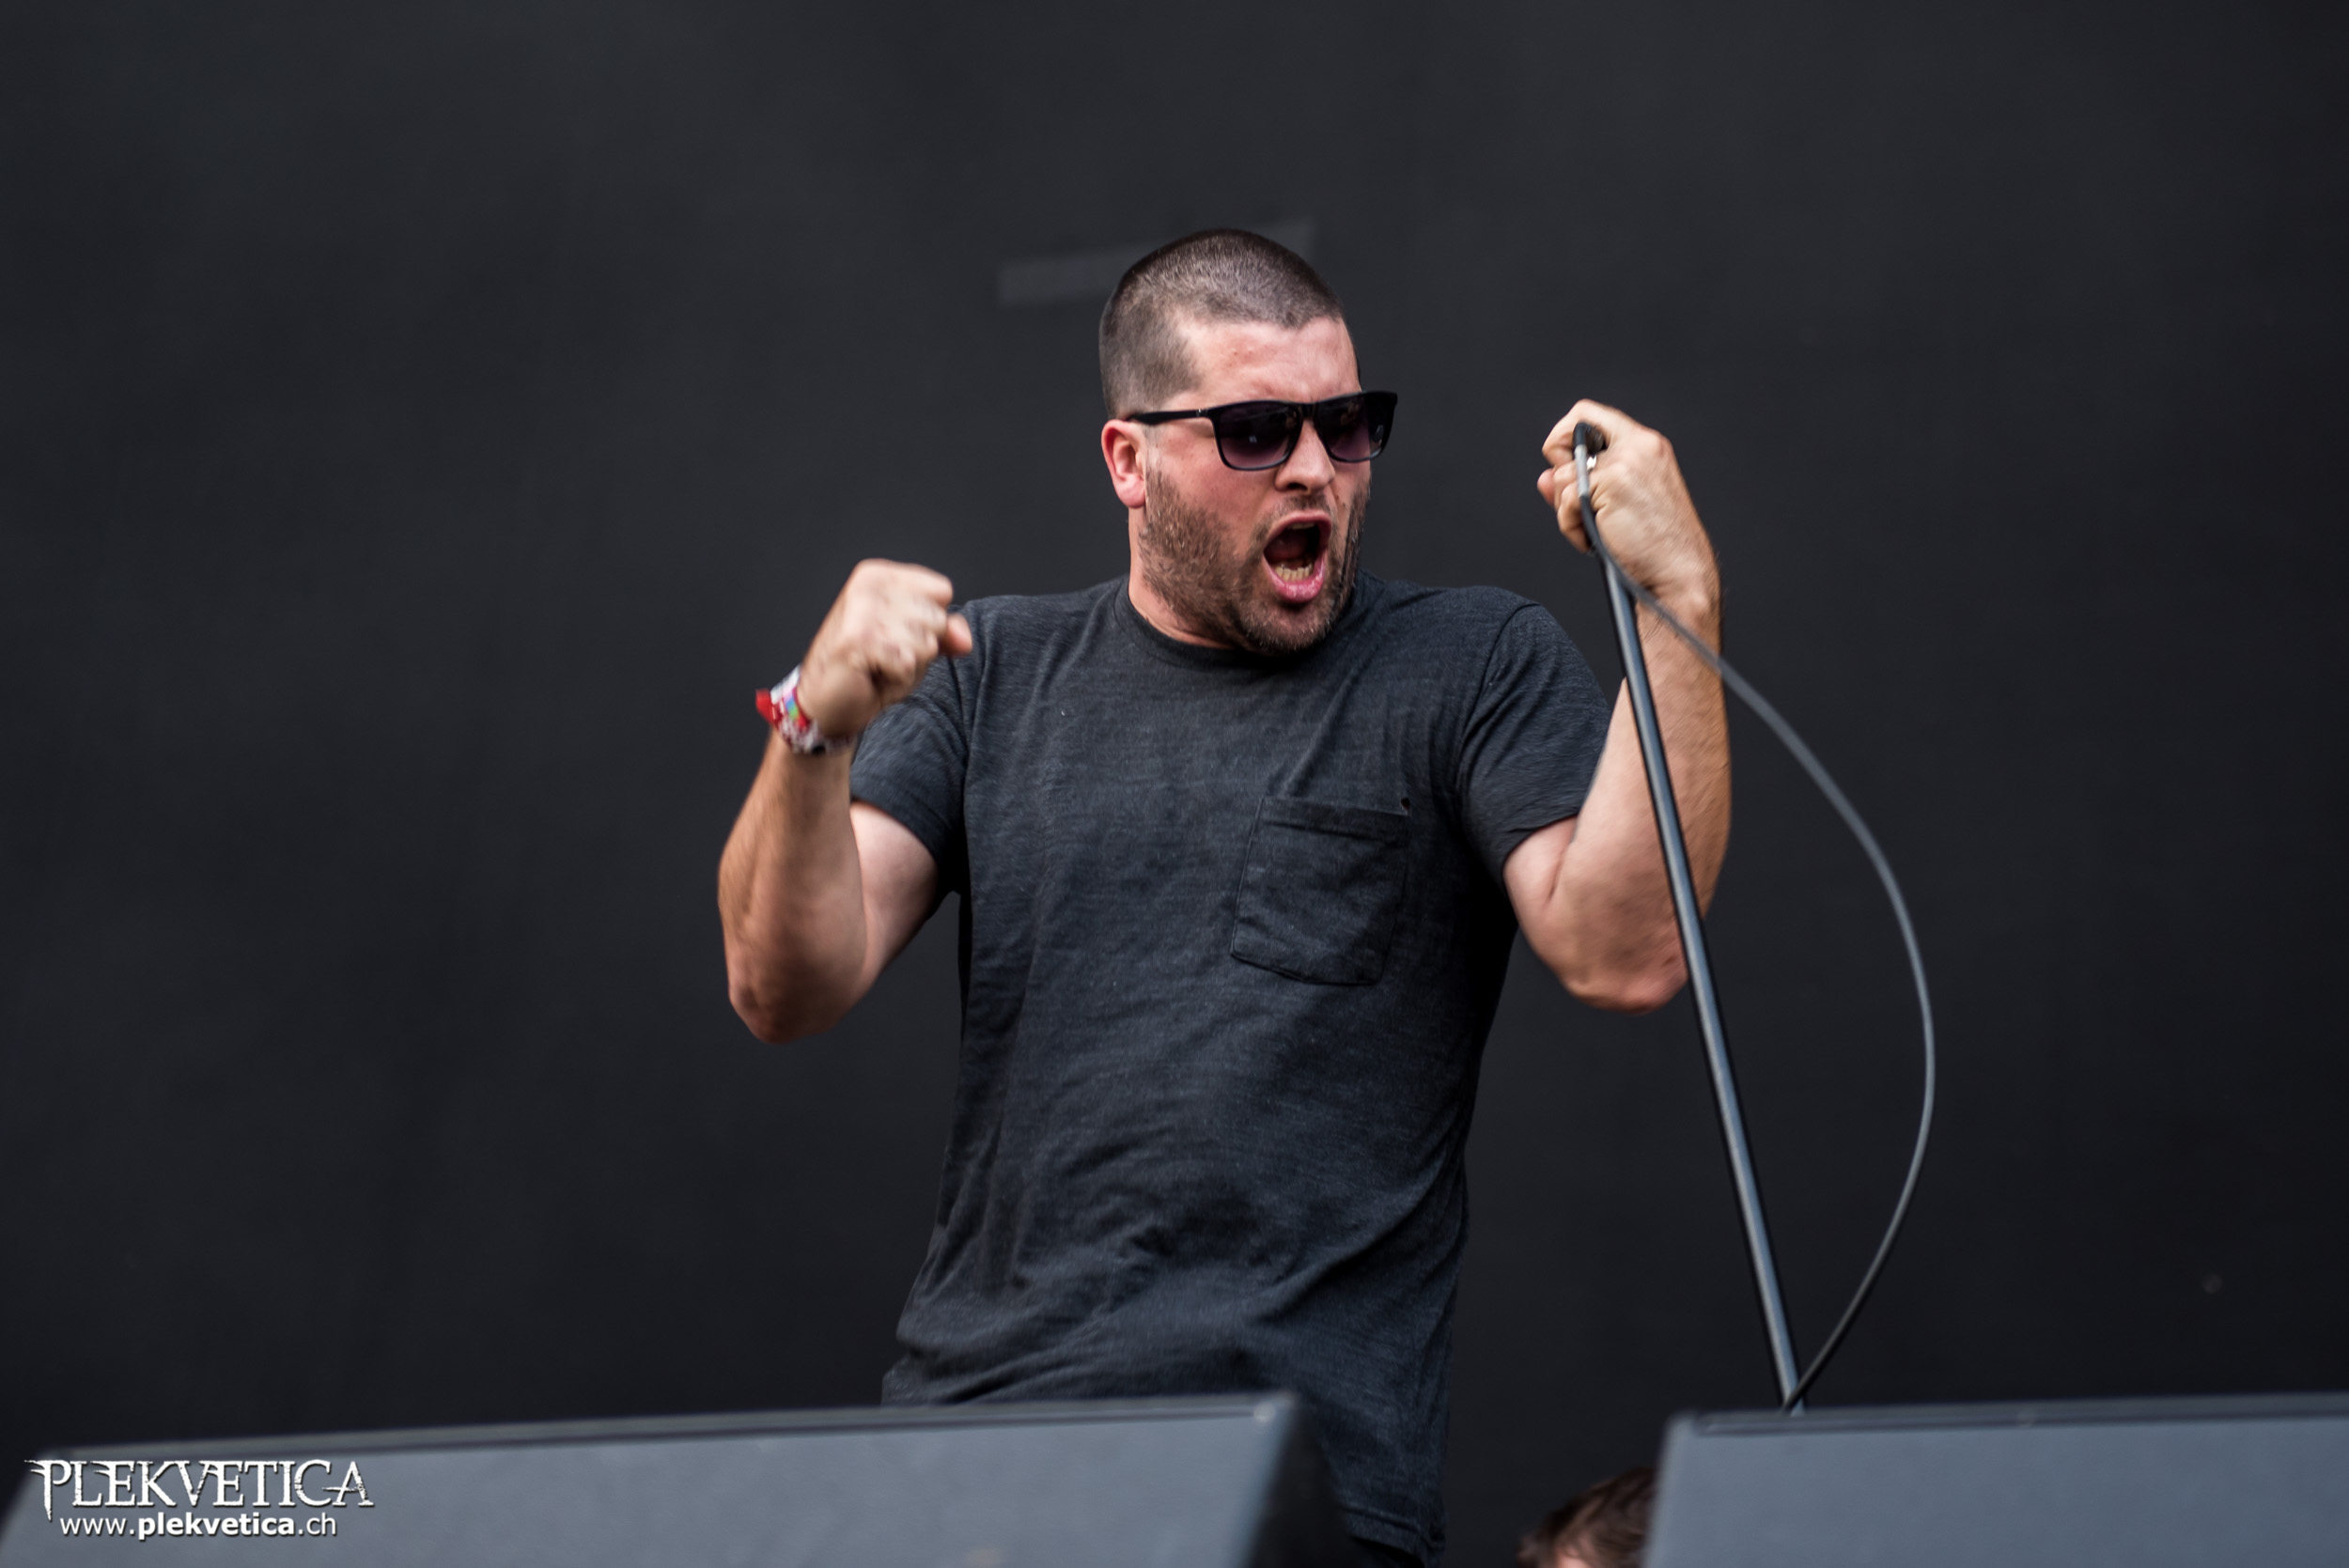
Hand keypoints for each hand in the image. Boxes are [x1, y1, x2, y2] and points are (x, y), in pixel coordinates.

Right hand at [796, 560, 972, 738]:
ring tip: (880, 666)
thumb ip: (946, 632)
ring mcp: (861, 610)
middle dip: (921, 647)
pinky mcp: (857, 639)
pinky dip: (897, 679)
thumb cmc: (870, 671)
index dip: (932, 622)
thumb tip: (965, 639)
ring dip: (909, 666)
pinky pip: (909, 663)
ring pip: (926, 642)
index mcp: (880, 576)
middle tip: (887, 656)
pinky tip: (872, 675)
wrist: (828, 703)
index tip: (900, 635)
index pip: (942, 591)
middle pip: (937, 618)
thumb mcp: (917, 644)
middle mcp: (868, 585)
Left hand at [1537, 401, 1717, 610]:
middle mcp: (1639, 445)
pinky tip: (1593, 541)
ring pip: (1563, 475)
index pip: (1594, 417)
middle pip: (1572, 426)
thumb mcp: (1617, 506)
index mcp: (1646, 447)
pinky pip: (1566, 500)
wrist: (1678, 574)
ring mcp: (1626, 461)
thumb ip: (1581, 484)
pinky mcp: (1613, 481)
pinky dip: (1570, 526)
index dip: (1569, 438)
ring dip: (1568, 510)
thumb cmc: (1655, 547)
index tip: (1568, 468)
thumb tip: (1546, 478)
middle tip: (1573, 497)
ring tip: (1593, 531)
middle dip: (1558, 462)